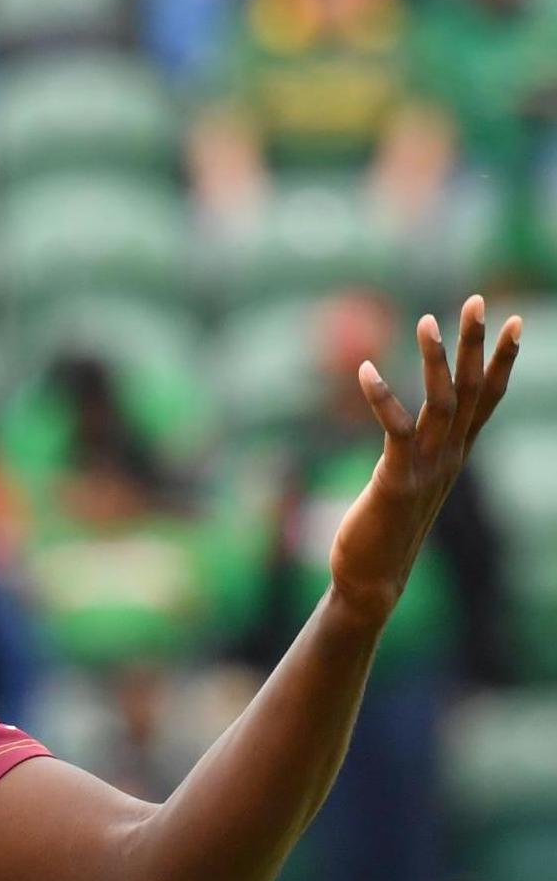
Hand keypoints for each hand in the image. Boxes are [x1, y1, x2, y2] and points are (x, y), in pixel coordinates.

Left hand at [331, 295, 522, 630]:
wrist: (373, 580)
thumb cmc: (384, 532)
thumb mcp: (406, 484)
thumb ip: (412, 456)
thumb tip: (405, 435)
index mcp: (455, 455)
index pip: (488, 399)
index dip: (502, 360)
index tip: (513, 321)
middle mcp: (449, 457)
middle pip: (473, 390)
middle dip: (477, 344)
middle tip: (479, 300)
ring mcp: (428, 468)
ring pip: (442, 404)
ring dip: (436, 361)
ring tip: (429, 319)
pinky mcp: (398, 480)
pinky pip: (396, 430)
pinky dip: (382, 398)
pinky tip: (366, 370)